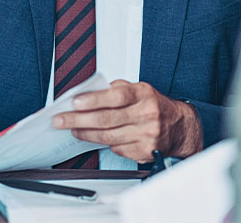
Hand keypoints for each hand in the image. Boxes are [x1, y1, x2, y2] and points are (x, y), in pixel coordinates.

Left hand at [51, 79, 202, 161]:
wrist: (181, 127)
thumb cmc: (153, 105)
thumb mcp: (139, 89)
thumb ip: (115, 90)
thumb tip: (87, 94)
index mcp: (143, 95)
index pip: (116, 96)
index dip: (94, 99)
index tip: (75, 102)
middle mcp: (146, 115)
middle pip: (107, 119)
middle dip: (78, 120)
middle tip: (60, 120)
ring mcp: (146, 135)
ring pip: (108, 136)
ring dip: (85, 133)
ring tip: (71, 129)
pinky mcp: (144, 151)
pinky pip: (116, 148)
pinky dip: (102, 142)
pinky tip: (93, 137)